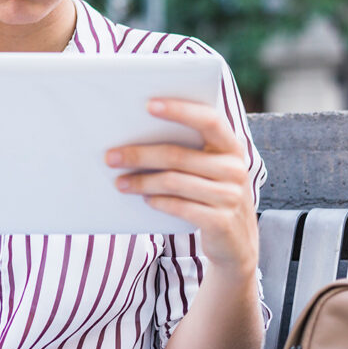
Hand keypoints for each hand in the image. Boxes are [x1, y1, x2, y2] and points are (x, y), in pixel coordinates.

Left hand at [105, 98, 257, 280]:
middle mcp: (235, 169)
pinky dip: (158, 201)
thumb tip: (136, 135)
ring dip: (141, 182)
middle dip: (140, 155)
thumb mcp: (210, 169)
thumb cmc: (212, 196)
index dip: (180, 110)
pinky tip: (144, 199)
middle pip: (179, 155)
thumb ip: (188, 151)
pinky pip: (179, 206)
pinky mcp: (221, 222)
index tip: (148, 105)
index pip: (209, 120)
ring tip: (120, 182)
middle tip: (111, 157)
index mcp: (232, 147)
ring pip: (173, 182)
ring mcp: (231, 197)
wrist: (236, 243)